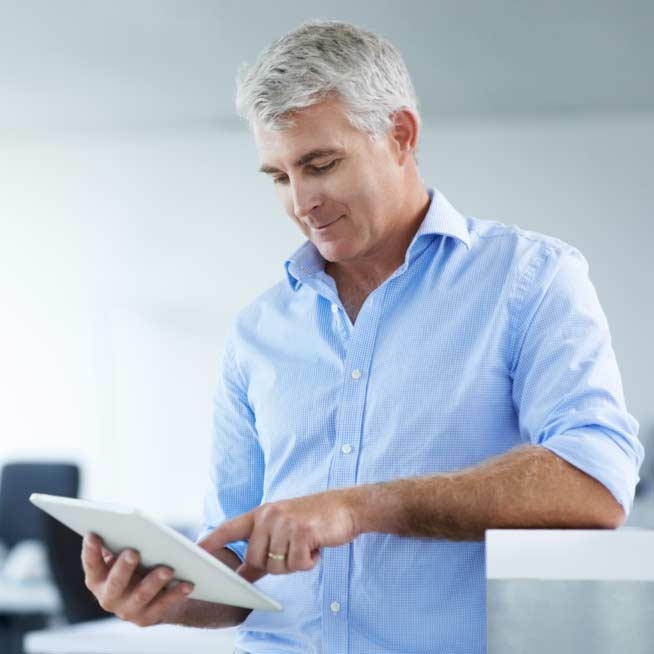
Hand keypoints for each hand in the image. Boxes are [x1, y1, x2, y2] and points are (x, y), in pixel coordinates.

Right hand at [81, 533, 193, 626]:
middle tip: (133, 552)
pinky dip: (176, 594)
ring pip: (140, 596)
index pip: (91, 564)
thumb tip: (135, 518)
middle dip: (123, 567)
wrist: (157, 595)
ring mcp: (127, 610)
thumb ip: (127, 537)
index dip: (90, 550)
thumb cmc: (140, 564)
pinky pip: (163, 605)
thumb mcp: (129, 551)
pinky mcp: (147, 618)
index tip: (93, 534)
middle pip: (115, 583)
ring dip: (153, 582)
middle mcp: (108, 596)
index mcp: (99, 577)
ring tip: (167, 569)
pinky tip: (188, 583)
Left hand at [198, 489, 360, 581]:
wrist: (346, 507)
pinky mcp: (302, 532)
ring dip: (295, 563)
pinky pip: (297, 564)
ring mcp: (285, 523)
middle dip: (274, 564)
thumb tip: (242, 575)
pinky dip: (309, 562)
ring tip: (307, 544)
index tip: (195, 551)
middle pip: (255, 560)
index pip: (230, 528)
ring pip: (277, 566)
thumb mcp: (284, 530)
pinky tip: (316, 546)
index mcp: (262, 513)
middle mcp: (269, 516)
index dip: (212, 540)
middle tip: (294, 550)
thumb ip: (262, 551)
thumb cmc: (314, 520)